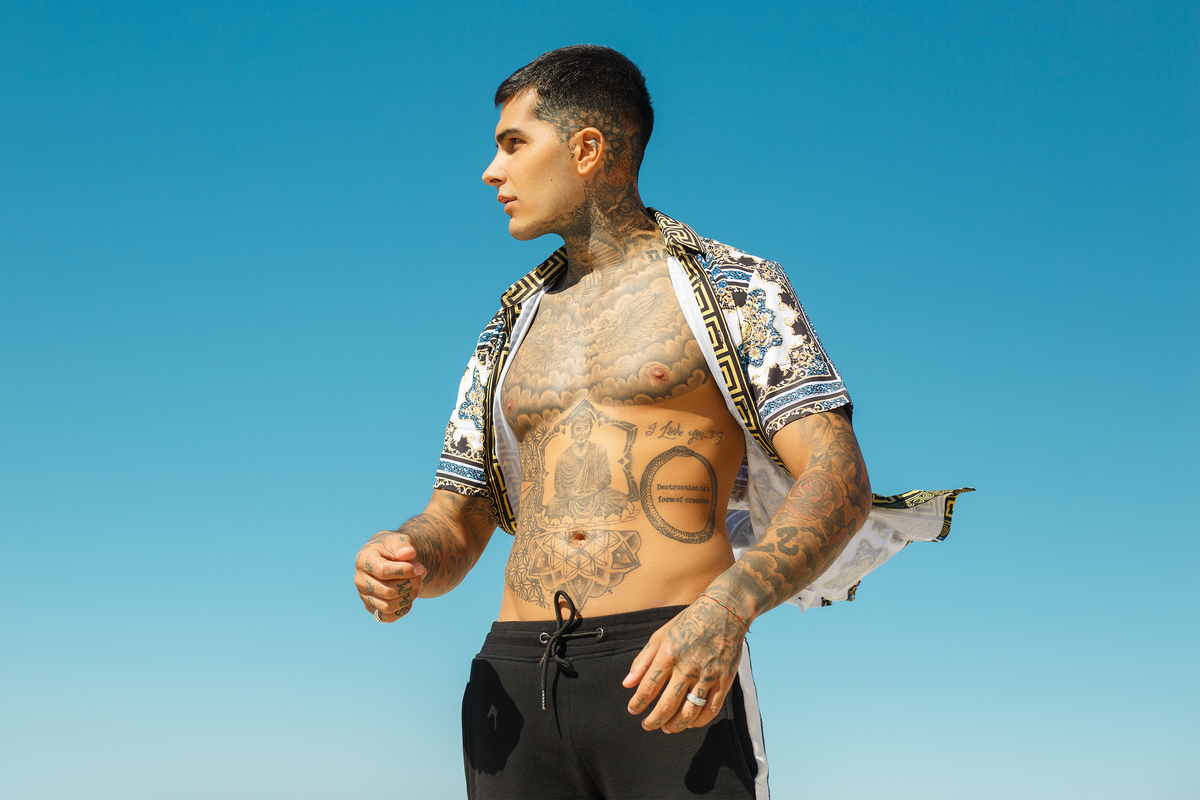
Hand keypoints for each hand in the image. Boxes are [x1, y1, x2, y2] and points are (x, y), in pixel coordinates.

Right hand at [354, 531, 427, 622]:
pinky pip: (386, 617)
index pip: (383, 571)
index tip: (421, 567)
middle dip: (410, 584)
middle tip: (422, 575)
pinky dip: (402, 610)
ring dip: (408, 597)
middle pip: (387, 591)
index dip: (405, 571)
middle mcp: (360, 580)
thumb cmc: (393, 547)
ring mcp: (364, 595)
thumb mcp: (398, 539)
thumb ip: (403, 544)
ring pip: (387, 606)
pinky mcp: (371, 606)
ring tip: (418, 585)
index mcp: (363, 560)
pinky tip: (410, 598)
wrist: (388, 556)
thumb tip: (408, 553)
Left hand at [622, 597, 746, 731]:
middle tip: (647, 725)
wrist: (725, 612)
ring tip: (666, 728)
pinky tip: (689, 723)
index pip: (648, 687)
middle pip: (667, 705)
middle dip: (654, 720)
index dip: (638, 703)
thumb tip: (627, 683)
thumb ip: (643, 660)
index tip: (632, 710)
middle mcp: (687, 667)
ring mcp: (707, 676)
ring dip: (675, 726)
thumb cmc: (689, 622)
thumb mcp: (661, 635)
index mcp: (668, 654)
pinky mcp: (724, 681)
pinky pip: (711, 709)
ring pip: (689, 712)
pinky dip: (698, 721)